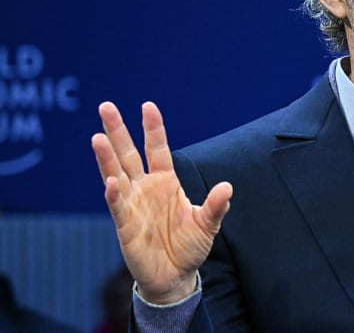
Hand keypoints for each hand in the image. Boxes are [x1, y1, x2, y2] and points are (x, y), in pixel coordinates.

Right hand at [92, 101, 232, 303]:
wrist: (175, 276)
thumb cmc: (189, 247)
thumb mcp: (207, 224)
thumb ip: (216, 206)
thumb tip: (227, 187)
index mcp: (166, 182)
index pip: (157, 149)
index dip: (153, 128)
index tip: (148, 106)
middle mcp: (145, 188)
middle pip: (129, 154)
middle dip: (117, 131)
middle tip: (106, 106)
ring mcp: (133, 205)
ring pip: (116, 174)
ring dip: (107, 157)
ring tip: (97, 137)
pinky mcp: (125, 225)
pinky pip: (118, 206)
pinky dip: (113, 194)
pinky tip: (110, 181)